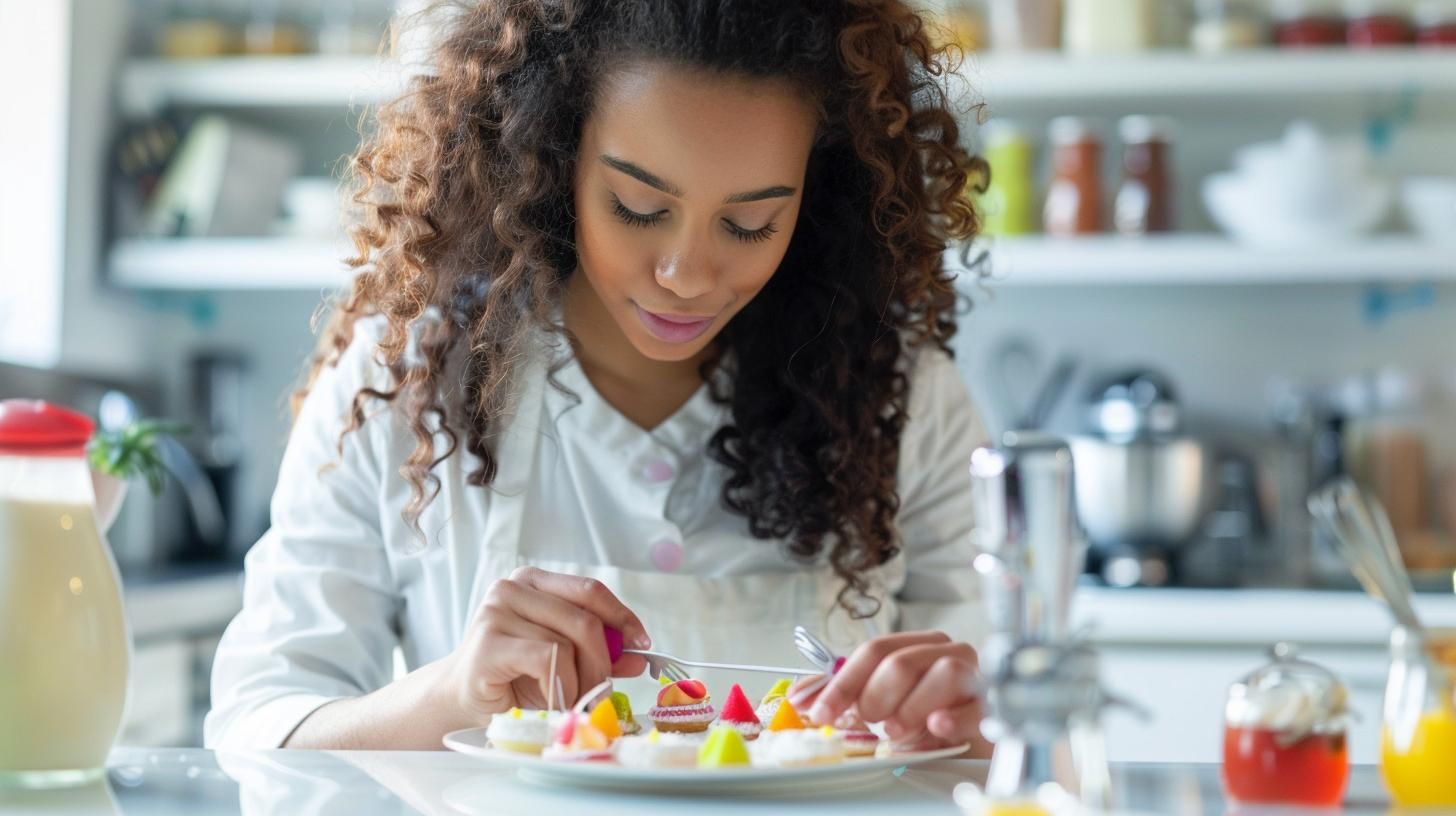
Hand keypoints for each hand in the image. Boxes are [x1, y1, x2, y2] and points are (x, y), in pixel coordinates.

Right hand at [440, 567, 649, 721]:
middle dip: (603, 660)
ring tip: (574, 699)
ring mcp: (497, 611)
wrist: (461, 699)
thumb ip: (599, 652)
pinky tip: (554, 698)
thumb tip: (638, 655)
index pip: (590, 591)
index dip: (621, 617)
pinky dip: (560, 684)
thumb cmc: (514, 678)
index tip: (641, 644)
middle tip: (603, 690)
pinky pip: (548, 658)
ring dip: (581, 680)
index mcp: (533, 581)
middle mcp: (512, 587)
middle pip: (585, 618)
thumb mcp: (564, 661)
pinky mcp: (489, 641)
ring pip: (568, 642)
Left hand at [790, 631, 991, 756]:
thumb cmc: (930, 715)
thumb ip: (846, 695)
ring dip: (909, 708)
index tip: (820, 712)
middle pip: (901, 662)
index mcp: (916, 645)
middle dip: (874, 697)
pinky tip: (936, 727)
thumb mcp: (885, 703)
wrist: (978, 736)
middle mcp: (945, 652)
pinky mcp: (992, 705)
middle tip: (868, 723)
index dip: (842, 683)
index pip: (873, 651)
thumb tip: (801, 696)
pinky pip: (974, 705)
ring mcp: (973, 675)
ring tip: (896, 731)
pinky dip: (952, 718)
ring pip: (941, 673)